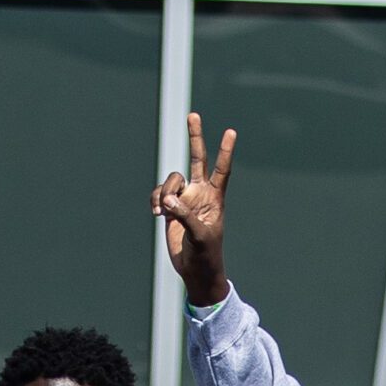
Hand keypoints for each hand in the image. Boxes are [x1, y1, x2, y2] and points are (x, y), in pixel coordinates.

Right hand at [151, 110, 234, 308]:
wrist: (194, 269)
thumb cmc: (205, 254)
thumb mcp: (199, 236)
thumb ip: (185, 215)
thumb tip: (169, 199)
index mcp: (215, 198)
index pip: (221, 169)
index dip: (225, 151)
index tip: (230, 131)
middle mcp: (200, 193)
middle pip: (197, 158)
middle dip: (195, 137)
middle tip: (193, 115)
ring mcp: (184, 199)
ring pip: (171, 181)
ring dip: (163, 193)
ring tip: (162, 212)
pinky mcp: (170, 208)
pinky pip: (158, 194)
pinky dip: (155, 201)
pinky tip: (157, 214)